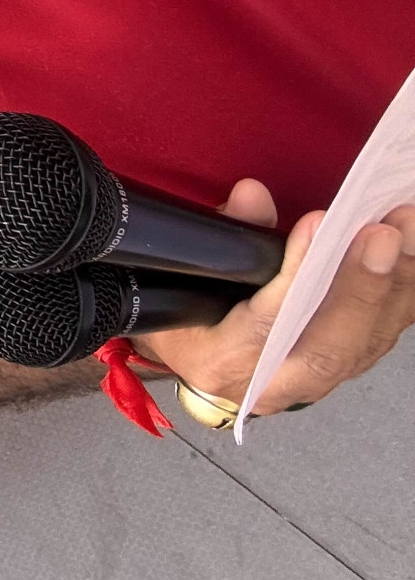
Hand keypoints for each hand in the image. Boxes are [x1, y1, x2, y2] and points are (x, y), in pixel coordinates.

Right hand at [133, 180, 414, 413]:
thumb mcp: (187, 280)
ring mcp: (320, 383)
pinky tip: (409, 252)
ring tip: (404, 227)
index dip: (295, 276)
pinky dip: (401, 293)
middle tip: (382, 232)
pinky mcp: (349, 368)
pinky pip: (384, 336)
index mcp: (222, 362)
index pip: (265, 325)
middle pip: (329, 347)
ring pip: (367, 343)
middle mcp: (276, 383)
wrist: (213, 372)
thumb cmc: (192, 323)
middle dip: (362, 286)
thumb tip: (253, 195)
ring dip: (394, 284)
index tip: (317, 227)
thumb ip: (227, 237)